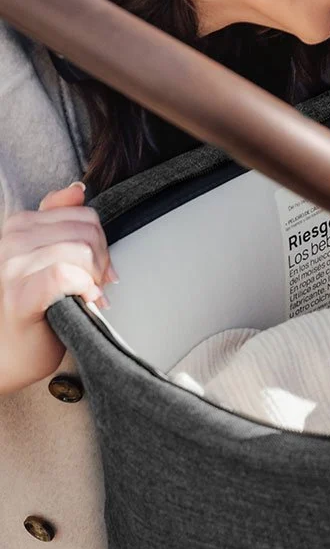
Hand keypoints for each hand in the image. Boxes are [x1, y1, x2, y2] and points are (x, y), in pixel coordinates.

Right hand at [0, 181, 116, 393]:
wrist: (5, 359)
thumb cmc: (30, 311)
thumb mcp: (45, 259)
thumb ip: (59, 221)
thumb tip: (77, 189)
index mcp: (18, 226)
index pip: (83, 215)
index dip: (100, 242)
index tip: (97, 268)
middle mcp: (9, 241)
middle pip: (87, 231)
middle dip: (101, 260)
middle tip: (95, 284)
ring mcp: (9, 268)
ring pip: (80, 250)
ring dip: (94, 277)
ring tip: (87, 295)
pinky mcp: (17, 295)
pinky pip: (64, 275)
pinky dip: (83, 288)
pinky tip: (83, 302)